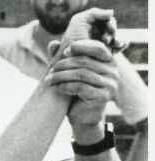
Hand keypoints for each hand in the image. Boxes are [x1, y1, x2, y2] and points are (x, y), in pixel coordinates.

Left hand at [46, 9, 120, 140]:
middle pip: (85, 61)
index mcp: (109, 61)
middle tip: (49, 70)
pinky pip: (80, 87)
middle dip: (64, 64)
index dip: (81, 46)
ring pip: (81, 74)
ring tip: (48, 80)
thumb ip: (64, 57)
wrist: (82, 117)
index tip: (65, 52)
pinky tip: (56, 88)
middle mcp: (113, 71)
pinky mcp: (103, 97)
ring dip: (61, 76)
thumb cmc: (77, 92)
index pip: (98, 47)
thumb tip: (52, 43)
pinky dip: (65, 86)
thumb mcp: (71, 72)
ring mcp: (110, 84)